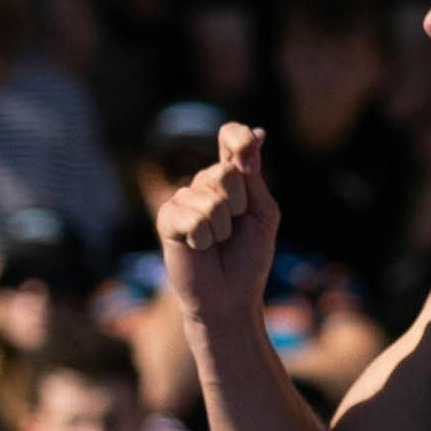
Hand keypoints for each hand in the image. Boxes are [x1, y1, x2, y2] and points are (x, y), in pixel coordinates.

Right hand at [160, 120, 278, 297]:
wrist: (230, 297)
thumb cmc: (249, 258)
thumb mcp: (263, 213)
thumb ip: (254, 176)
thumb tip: (255, 133)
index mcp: (232, 177)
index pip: (230, 136)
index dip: (237, 137)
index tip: (249, 154)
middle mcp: (205, 183)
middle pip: (224, 172)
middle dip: (238, 206)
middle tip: (232, 230)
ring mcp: (184, 199)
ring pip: (210, 199)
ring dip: (222, 229)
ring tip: (216, 243)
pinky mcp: (167, 219)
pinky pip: (192, 218)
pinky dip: (203, 239)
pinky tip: (198, 248)